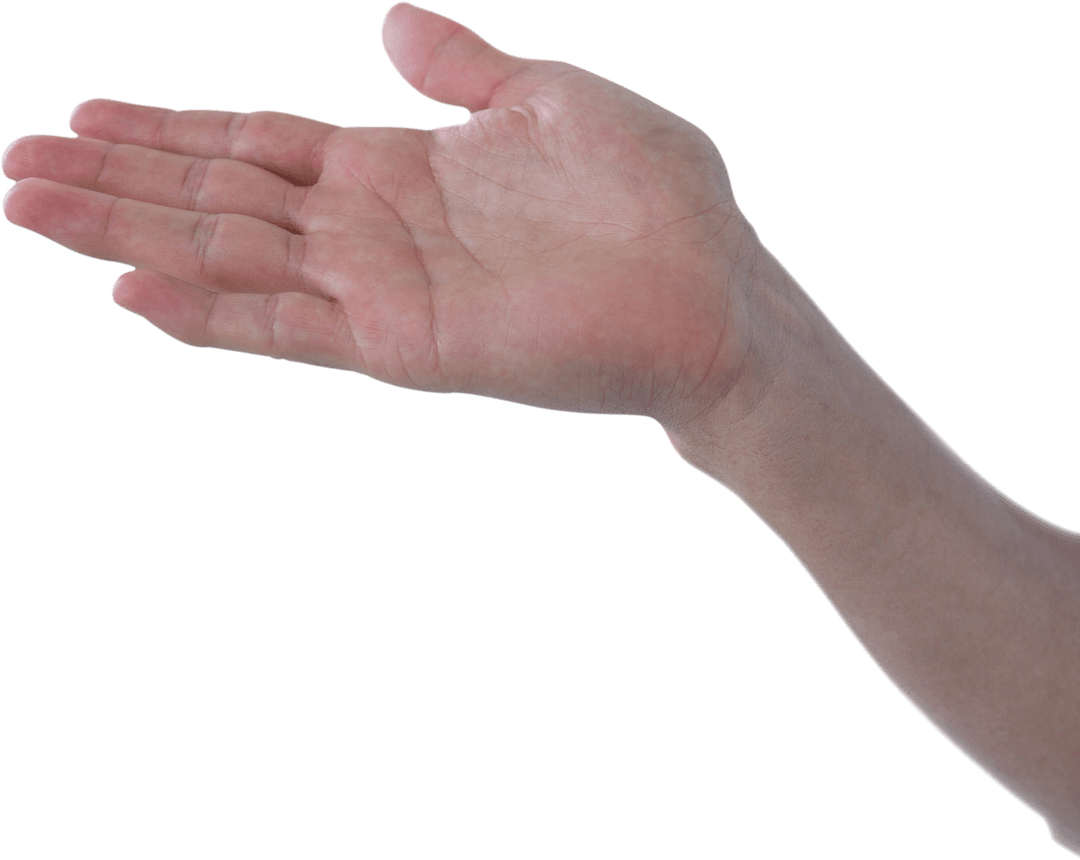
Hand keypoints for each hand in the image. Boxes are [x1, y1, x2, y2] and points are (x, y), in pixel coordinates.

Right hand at [2, 1, 757, 426]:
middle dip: (120, 180)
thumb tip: (392, 21)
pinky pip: (294, 330)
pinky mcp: (411, 348)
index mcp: (404, 168)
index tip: (86, 109)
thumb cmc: (655, 197)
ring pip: (234, 259)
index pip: (262, 143)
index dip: (175, 127)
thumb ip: (464, 71)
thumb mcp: (551, 97)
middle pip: (224, 198)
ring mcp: (386, 293)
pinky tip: (134, 292)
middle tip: (16, 162)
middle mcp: (378, 232)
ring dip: (129, 238)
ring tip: (33, 210)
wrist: (716, 289)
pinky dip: (214, 314)